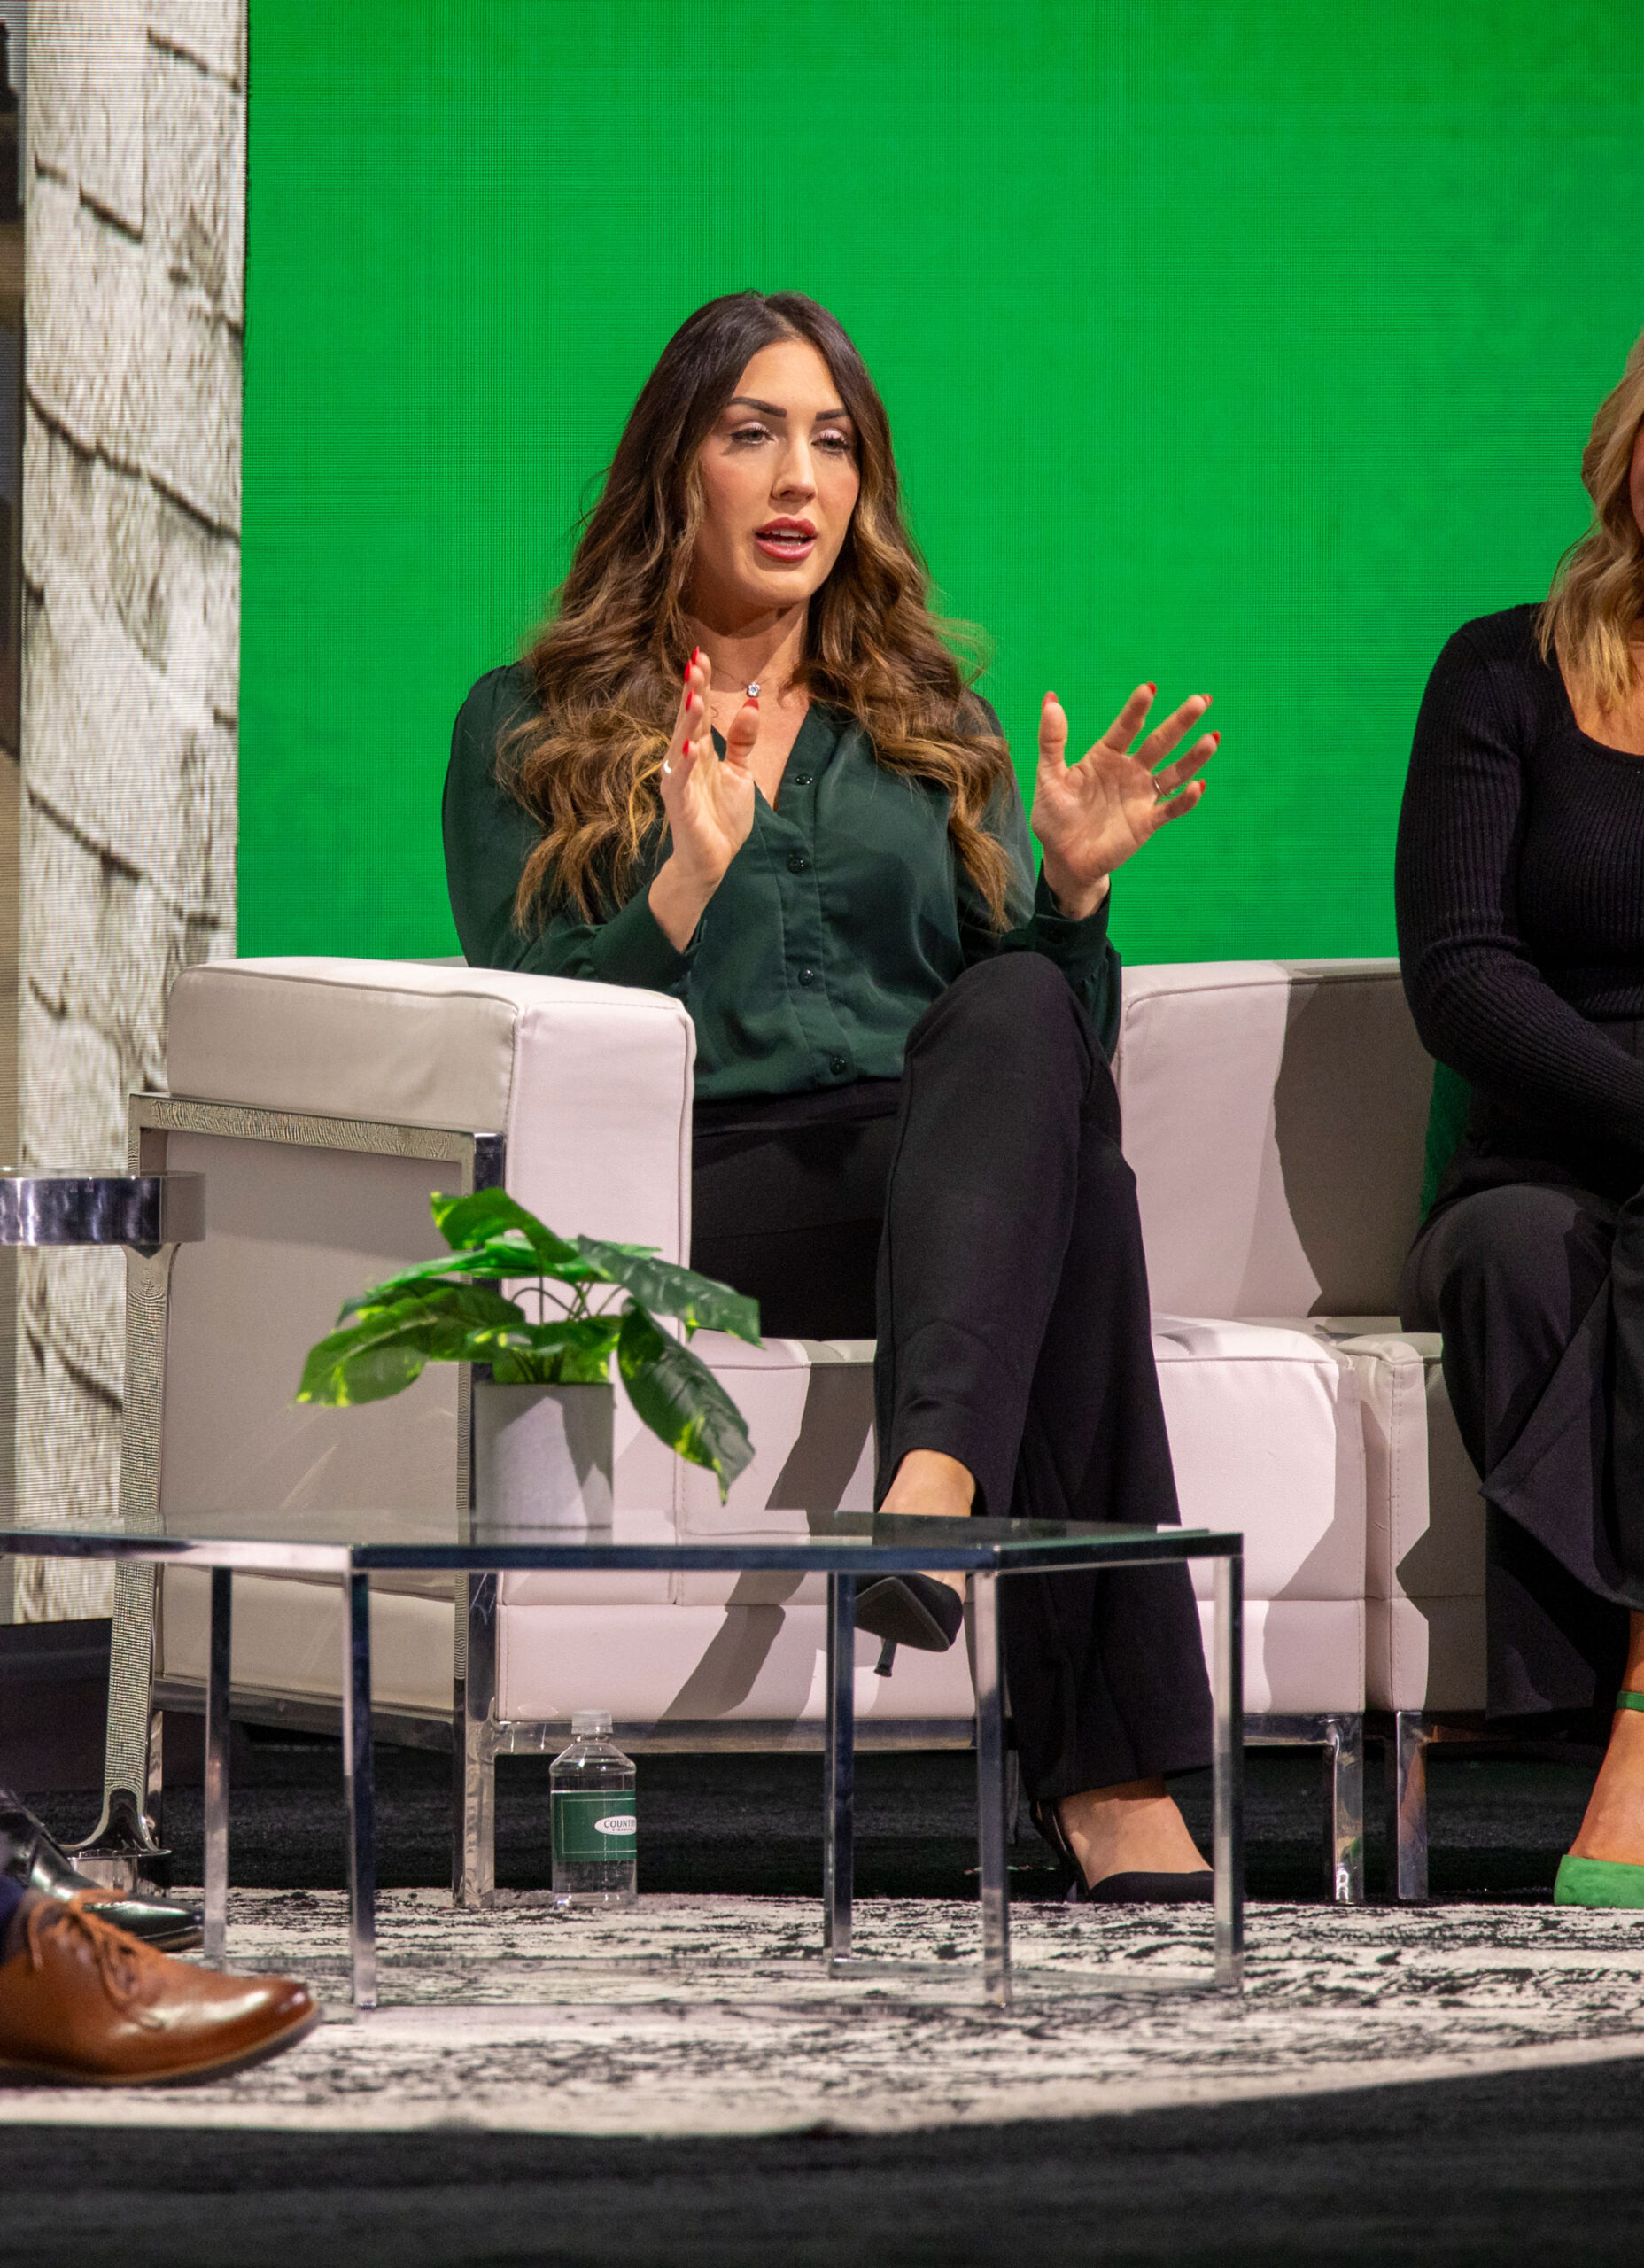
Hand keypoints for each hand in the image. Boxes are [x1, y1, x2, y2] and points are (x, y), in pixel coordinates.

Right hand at [648, 649, 759, 948]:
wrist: (712, 862)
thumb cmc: (721, 818)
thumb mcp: (740, 773)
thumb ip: (743, 742)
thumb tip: (752, 704)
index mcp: (699, 752)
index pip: (699, 713)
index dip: (700, 685)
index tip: (701, 656)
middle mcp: (684, 762)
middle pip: (688, 722)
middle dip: (692, 693)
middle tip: (695, 663)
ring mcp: (679, 783)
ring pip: (681, 746)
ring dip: (688, 723)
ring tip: (695, 699)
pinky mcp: (680, 807)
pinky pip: (681, 782)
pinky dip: (685, 766)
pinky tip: (691, 748)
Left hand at [1032, 685, 1216, 918]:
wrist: (1064, 859)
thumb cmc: (1055, 816)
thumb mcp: (1049, 777)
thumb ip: (1051, 740)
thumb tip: (1051, 698)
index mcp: (1106, 756)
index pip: (1126, 727)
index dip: (1137, 709)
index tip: (1149, 689)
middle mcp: (1129, 771)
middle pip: (1159, 742)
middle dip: (1180, 722)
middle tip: (1201, 700)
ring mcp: (1141, 796)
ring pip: (1174, 772)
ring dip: (1193, 757)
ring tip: (1212, 738)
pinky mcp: (1147, 822)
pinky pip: (1171, 808)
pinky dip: (1186, 799)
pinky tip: (1198, 786)